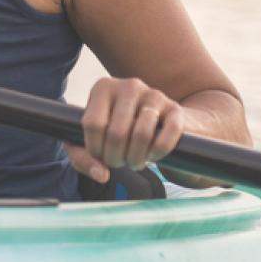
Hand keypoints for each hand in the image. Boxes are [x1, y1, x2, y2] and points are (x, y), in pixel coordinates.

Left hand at [68, 77, 186, 183]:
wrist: (158, 122)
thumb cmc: (118, 133)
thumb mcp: (94, 143)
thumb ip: (85, 160)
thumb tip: (100, 174)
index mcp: (103, 88)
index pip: (92, 124)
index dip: (95, 149)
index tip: (100, 157)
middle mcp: (128, 86)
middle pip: (116, 132)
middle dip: (116, 157)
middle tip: (119, 163)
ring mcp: (154, 95)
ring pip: (141, 134)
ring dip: (136, 158)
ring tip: (134, 162)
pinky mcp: (175, 109)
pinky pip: (167, 135)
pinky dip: (158, 152)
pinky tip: (152, 157)